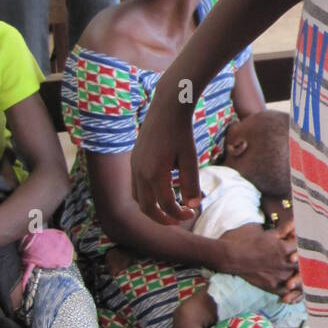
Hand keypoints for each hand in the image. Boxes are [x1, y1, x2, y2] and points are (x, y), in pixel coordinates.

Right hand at [131, 83, 201, 223]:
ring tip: (171, 208)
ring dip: (153, 208)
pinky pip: (136, 186)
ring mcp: (134, 166)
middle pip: (146, 208)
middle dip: (163, 218)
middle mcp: (139, 172)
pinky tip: (164, 191)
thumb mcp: (190, 158)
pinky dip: (148, 196)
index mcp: (155, 173)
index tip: (192, 213)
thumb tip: (194, 206)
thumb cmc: (182, 132)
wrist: (166, 108)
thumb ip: (191, 183)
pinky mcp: (134, 160)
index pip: (165, 206)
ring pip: (138, 199)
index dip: (179, 214)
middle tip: (181, 219)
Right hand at [219, 223, 301, 300]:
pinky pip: (287, 291)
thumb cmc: (246, 240)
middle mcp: (283, 264)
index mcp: (283, 248)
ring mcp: (278, 276)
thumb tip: (296, 221)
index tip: (308, 246)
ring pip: (299, 280)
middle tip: (314, 261)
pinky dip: (293, 291)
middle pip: (305, 265)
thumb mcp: (267, 232)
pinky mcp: (271, 286)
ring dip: (303, 277)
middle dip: (309, 262)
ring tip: (307, 275)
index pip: (304, 248)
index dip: (306, 247)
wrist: (230, 256)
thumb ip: (284, 229)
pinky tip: (294, 287)